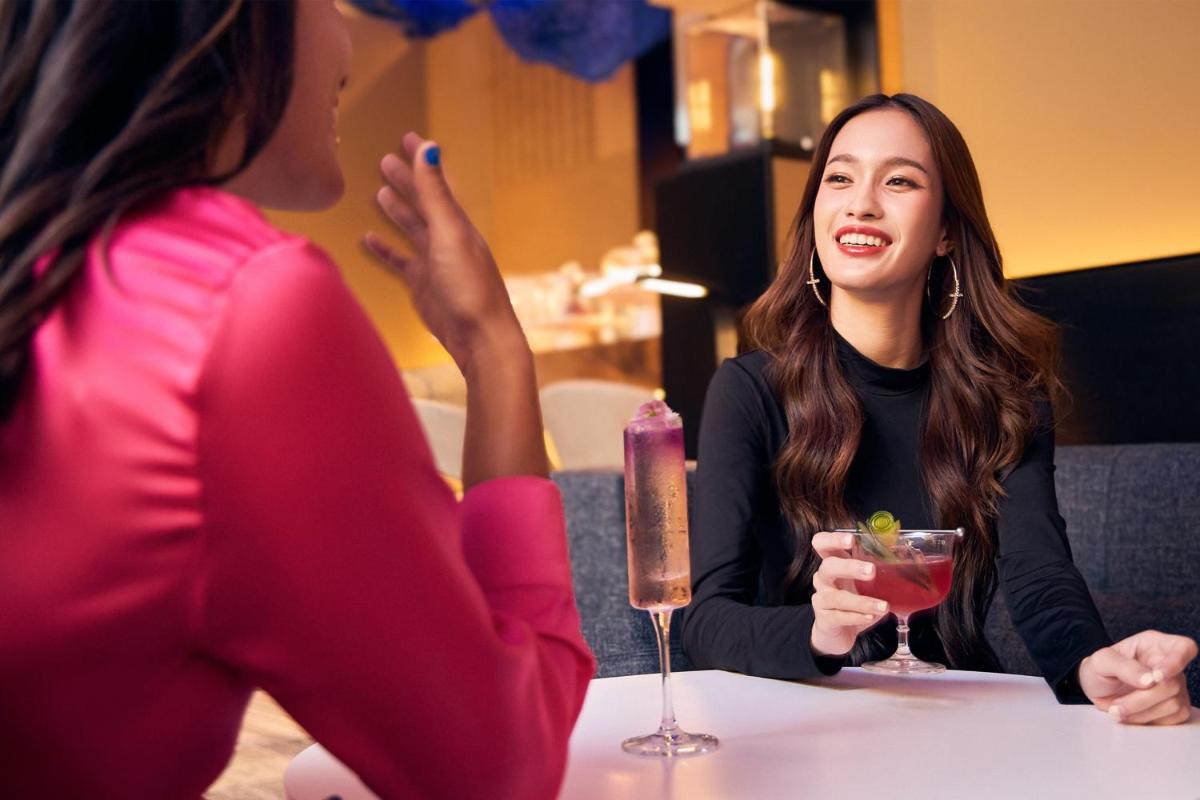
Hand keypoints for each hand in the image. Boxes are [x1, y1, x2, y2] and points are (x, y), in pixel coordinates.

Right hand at [364, 132, 522, 371]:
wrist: (479, 337)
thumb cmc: (469, 286)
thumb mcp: (449, 233)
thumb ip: (435, 192)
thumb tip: (430, 146)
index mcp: (457, 223)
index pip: (435, 182)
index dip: (421, 160)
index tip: (407, 137)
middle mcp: (446, 239)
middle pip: (422, 203)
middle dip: (406, 180)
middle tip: (386, 160)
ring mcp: (434, 263)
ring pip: (412, 230)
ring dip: (398, 211)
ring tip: (381, 192)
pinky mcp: (423, 286)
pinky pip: (400, 261)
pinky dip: (386, 249)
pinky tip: (371, 240)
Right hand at [809, 531, 889, 656]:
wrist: (837, 634)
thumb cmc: (853, 603)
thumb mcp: (865, 584)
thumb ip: (881, 572)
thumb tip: (916, 560)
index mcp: (834, 564)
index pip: (822, 543)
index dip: (833, 539)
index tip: (852, 540)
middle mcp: (824, 579)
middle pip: (828, 566)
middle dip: (850, 567)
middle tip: (871, 571)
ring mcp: (822, 600)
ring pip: (836, 597)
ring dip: (861, 601)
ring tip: (883, 606)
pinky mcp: (824, 620)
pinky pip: (838, 617)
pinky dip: (856, 617)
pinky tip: (870, 617)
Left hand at [1078, 630, 1195, 724]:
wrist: (1096, 688)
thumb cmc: (1099, 668)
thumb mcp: (1102, 661)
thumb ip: (1124, 666)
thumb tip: (1150, 680)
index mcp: (1154, 644)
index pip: (1183, 647)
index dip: (1177, 661)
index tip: (1157, 677)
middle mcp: (1169, 664)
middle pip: (1173, 684)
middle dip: (1142, 699)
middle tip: (1116, 706)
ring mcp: (1175, 686)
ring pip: (1173, 705)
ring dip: (1142, 712)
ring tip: (1117, 711)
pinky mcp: (1174, 707)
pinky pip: (1172, 719)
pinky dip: (1147, 720)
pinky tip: (1130, 715)